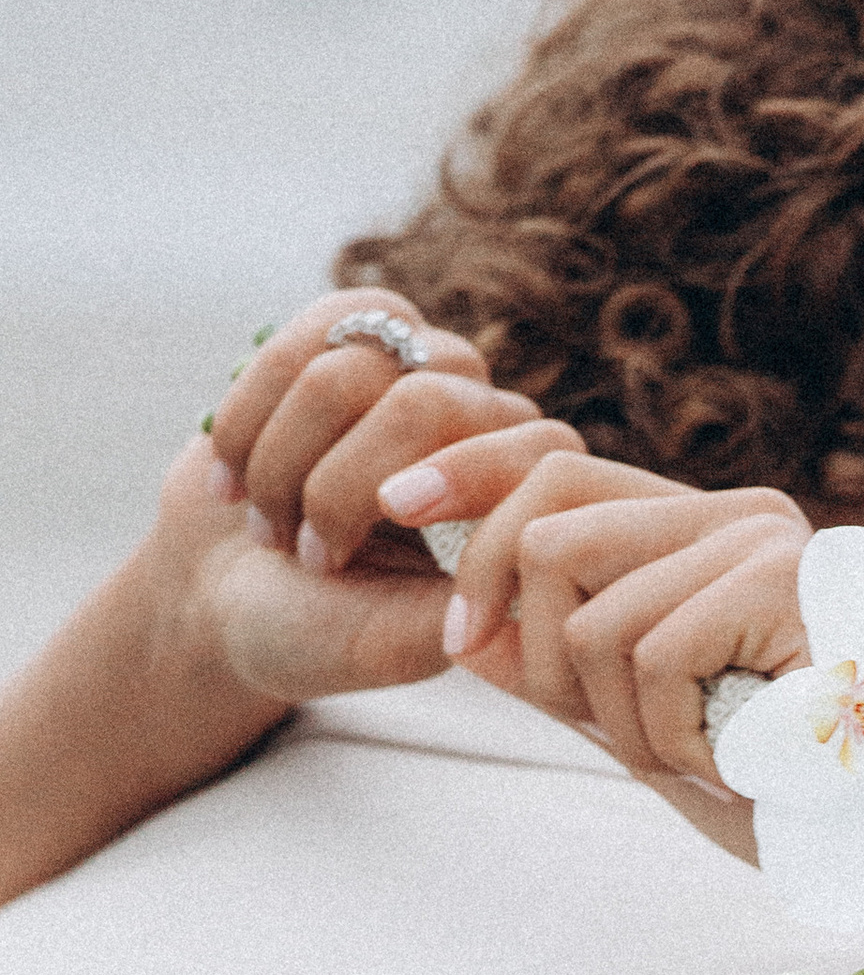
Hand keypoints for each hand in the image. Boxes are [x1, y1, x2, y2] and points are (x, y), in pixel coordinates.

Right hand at [195, 288, 577, 704]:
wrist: (222, 601)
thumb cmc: (314, 632)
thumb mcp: (385, 643)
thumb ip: (449, 612)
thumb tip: (499, 581)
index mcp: (520, 504)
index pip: (530, 451)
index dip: (458, 477)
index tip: (391, 520)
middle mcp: (485, 428)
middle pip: (424, 402)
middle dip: (337, 486)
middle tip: (305, 558)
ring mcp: (419, 371)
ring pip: (346, 368)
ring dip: (281, 458)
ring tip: (268, 529)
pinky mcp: (353, 338)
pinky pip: (308, 331)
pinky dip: (249, 409)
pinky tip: (233, 475)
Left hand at [389, 433, 812, 781]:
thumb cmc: (792, 788)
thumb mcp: (648, 727)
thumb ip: (565, 676)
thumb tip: (464, 633)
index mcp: (701, 531)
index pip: (553, 471)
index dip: (471, 503)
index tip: (415, 558)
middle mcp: (733, 514)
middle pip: (548, 536)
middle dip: (541, 658)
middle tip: (609, 732)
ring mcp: (761, 541)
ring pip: (592, 617)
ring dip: (623, 721)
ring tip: (697, 756)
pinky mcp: (780, 583)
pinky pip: (649, 657)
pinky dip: (671, 734)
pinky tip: (730, 759)